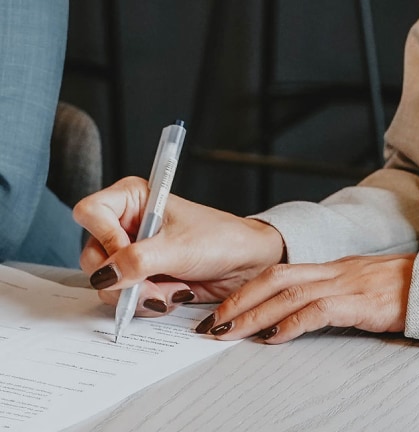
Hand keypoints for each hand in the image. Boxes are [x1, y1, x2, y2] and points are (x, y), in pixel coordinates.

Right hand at [74, 177, 285, 313]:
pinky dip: (147, 303)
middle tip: (154, 285)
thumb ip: (138, 261)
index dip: (104, 237)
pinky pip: (124, 299)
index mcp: (133, 198)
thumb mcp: (179, 248)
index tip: (129, 255)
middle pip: (92, 256)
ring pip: (106, 283)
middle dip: (124, 279)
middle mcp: (127, 224)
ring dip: (140, 294)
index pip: (91, 212)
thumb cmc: (220, 240)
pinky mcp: (140, 277)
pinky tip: (175, 294)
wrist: (246, 263)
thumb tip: (104, 275)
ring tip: (175, 289)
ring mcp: (131, 253)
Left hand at [196, 253, 414, 343]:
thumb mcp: (361, 287)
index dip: (246, 288)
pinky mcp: (359, 302)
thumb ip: (332, 295)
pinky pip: (318, 310)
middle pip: (275, 277)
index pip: (279, 271)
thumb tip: (299, 315)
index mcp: (331, 268)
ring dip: (254, 314)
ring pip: (288, 293)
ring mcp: (345, 283)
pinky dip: (291, 323)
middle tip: (211, 322)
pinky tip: (275, 337)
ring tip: (229, 332)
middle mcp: (333, 270)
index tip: (222, 308)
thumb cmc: (401, 290)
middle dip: (239, 299)